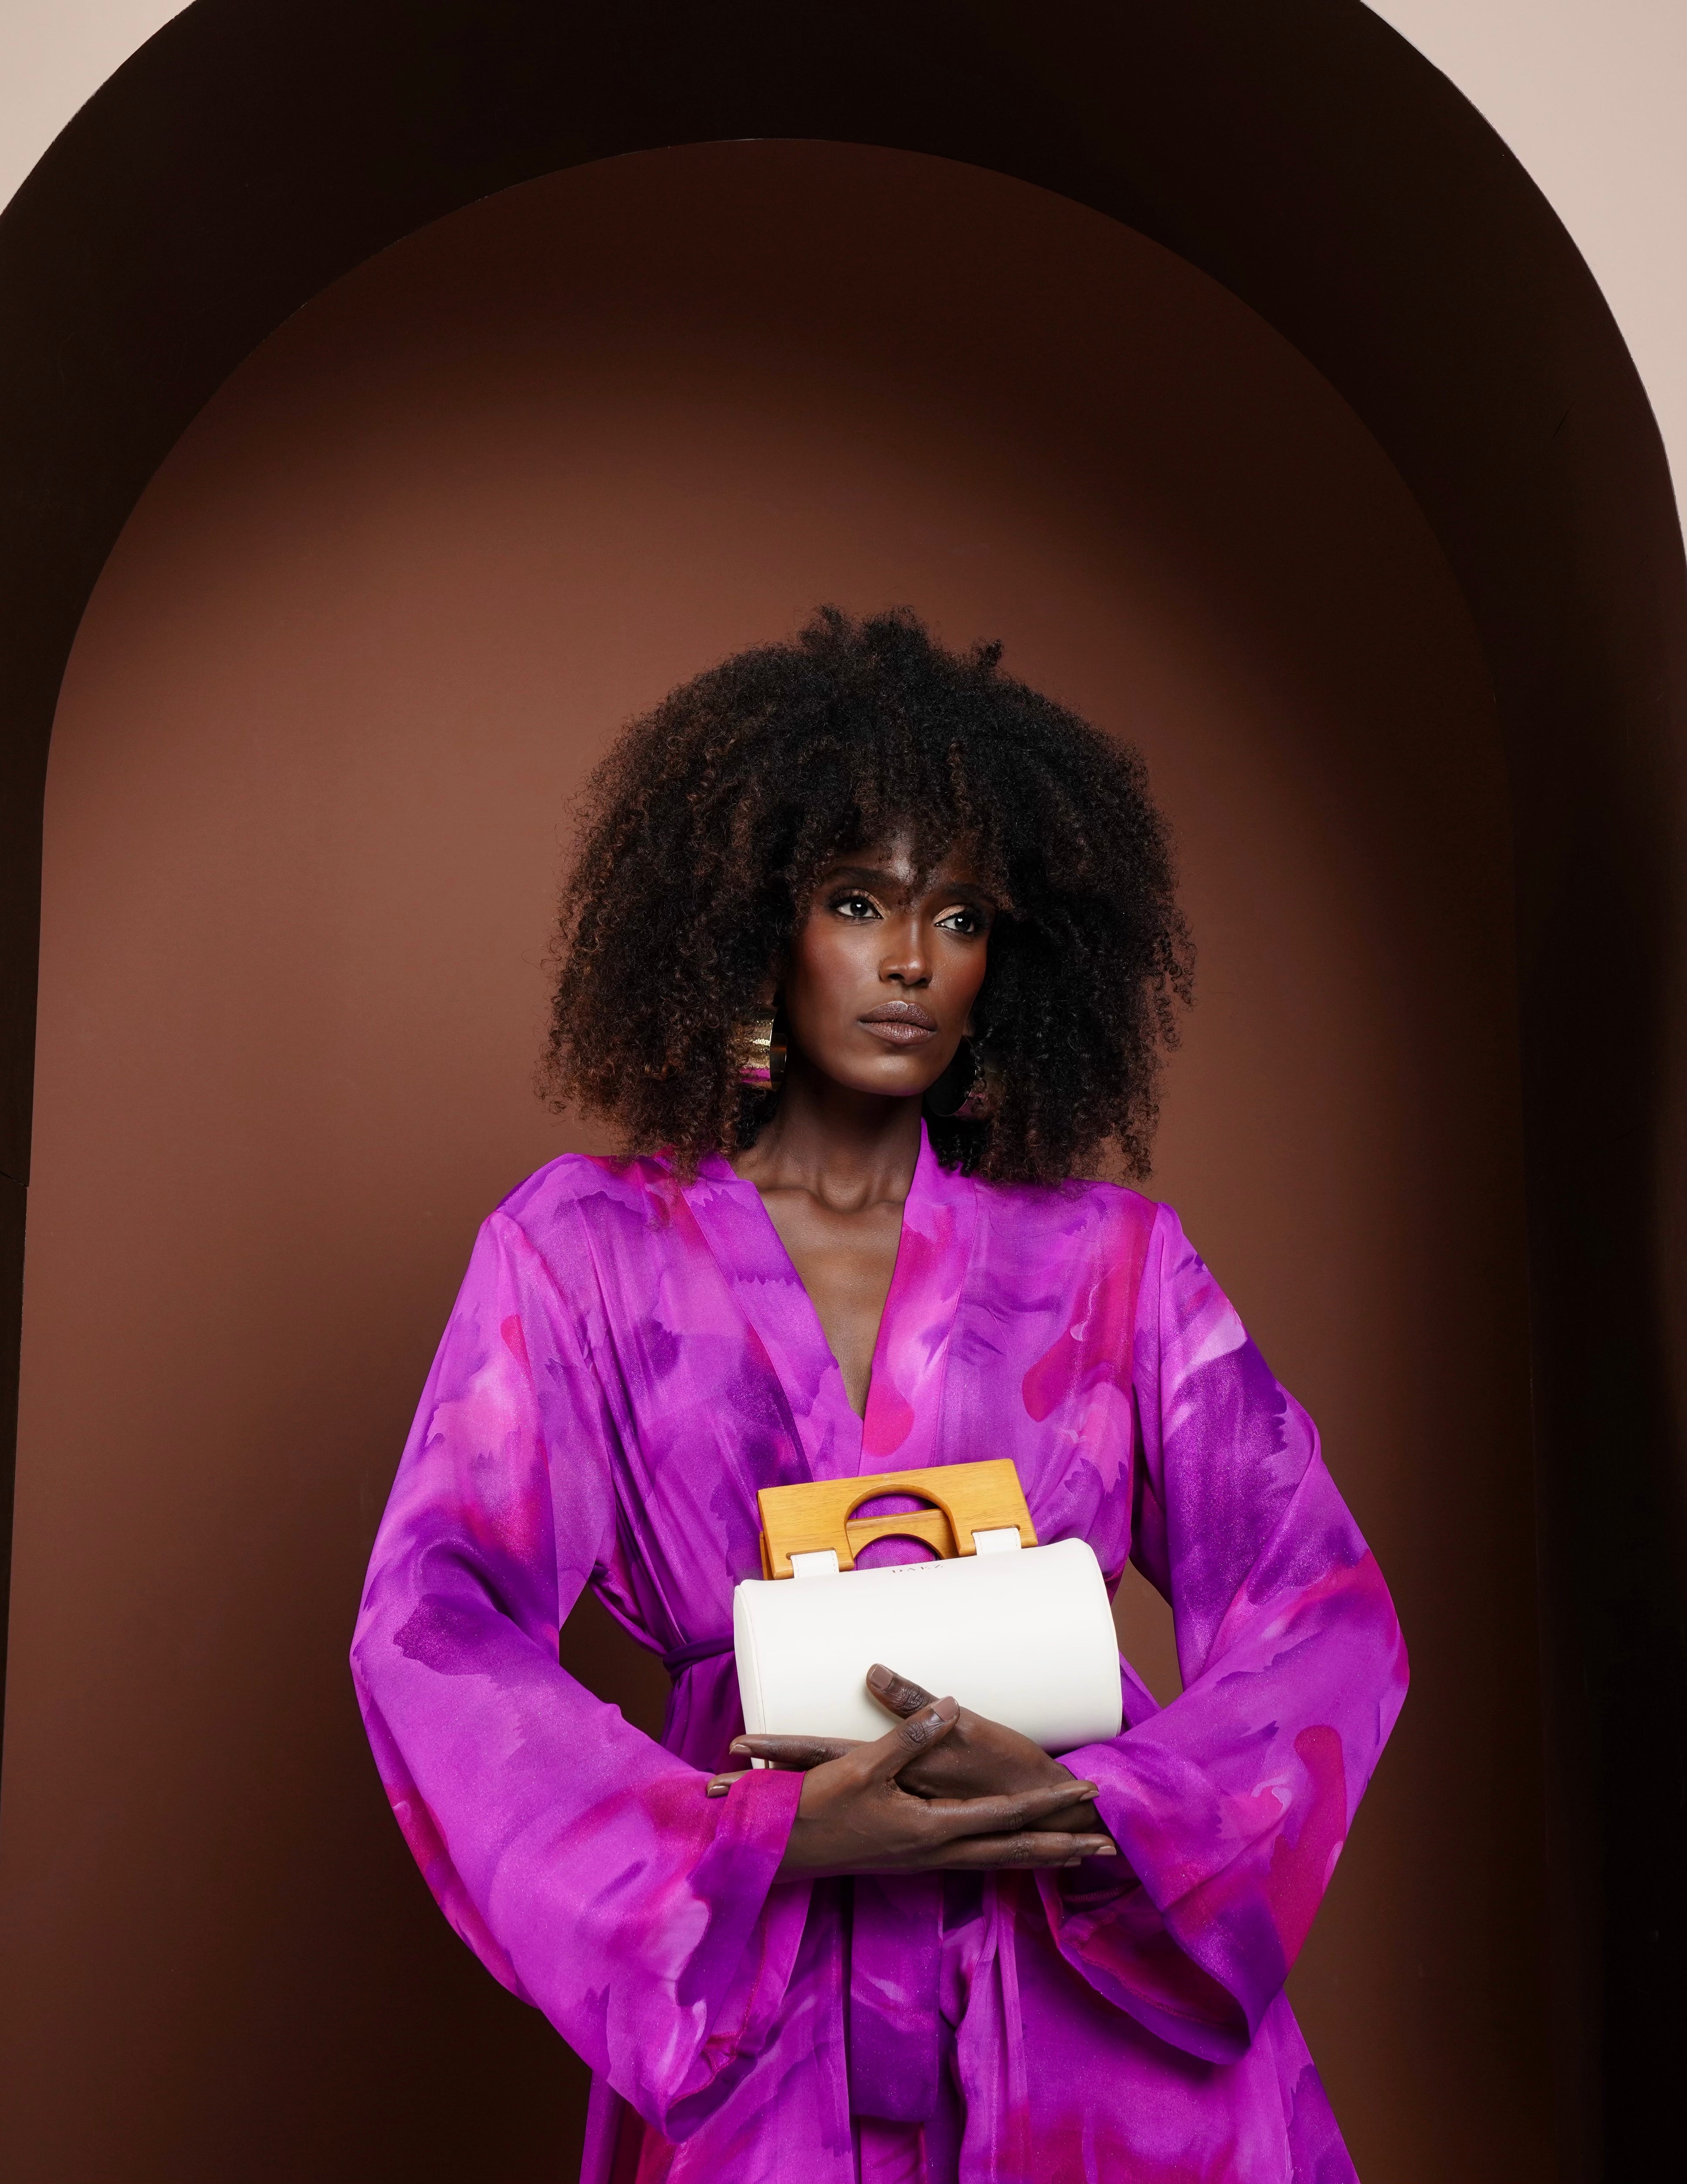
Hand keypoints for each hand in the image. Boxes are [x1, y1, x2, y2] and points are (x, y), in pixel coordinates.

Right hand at [708, 1693, 1116, 1876]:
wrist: (785, 1852)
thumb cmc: (821, 1812)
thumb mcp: (862, 1769)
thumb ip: (909, 1735)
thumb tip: (948, 1704)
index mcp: (934, 1830)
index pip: (1007, 1818)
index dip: (1050, 1805)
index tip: (1089, 1794)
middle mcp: (937, 1851)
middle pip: (1012, 1852)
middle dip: (1060, 1847)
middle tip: (1105, 1848)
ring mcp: (924, 1859)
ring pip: (995, 1859)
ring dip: (1035, 1856)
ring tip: (1072, 1856)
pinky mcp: (910, 1855)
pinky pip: (971, 1859)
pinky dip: (1000, 1856)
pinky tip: (1003, 1852)